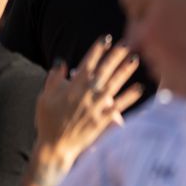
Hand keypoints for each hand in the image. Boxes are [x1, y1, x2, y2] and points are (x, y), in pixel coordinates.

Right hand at [36, 37, 142, 163]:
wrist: (55, 146)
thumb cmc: (48, 121)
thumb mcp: (45, 97)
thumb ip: (54, 78)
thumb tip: (62, 61)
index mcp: (72, 86)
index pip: (87, 63)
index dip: (97, 50)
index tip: (106, 39)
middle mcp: (87, 94)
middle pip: (104, 70)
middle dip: (116, 55)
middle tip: (128, 42)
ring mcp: (96, 106)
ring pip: (114, 84)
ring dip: (125, 71)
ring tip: (136, 59)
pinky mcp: (103, 119)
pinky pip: (119, 106)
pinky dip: (130, 97)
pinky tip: (140, 88)